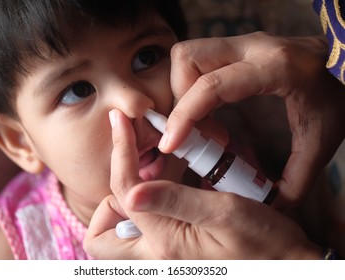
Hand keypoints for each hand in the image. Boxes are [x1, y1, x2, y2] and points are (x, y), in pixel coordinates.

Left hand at [83, 109, 321, 258]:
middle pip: (102, 232)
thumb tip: (131, 193)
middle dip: (110, 196)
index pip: (123, 191)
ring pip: (120, 229)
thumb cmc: (264, 241)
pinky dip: (149, 200)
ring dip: (129, 195)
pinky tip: (172, 181)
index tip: (120, 123)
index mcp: (164, 242)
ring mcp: (162, 256)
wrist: (286, 265)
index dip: (120, 152)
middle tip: (137, 166)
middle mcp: (155, 254)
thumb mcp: (225, 213)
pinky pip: (145, 226)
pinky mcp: (172, 251)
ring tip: (159, 167)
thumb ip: (176, 201)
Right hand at [161, 32, 344, 207]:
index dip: (183, 116)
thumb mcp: (321, 140)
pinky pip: (198, 62)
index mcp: (277, 67)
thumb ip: (295, 180)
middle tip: (192, 132)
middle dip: (179, 99)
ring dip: (182, 92)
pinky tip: (209, 114)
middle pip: (188, 60)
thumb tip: (268, 207)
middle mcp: (254, 47)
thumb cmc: (338, 96)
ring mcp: (244, 44)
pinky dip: (192, 88)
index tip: (171, 145)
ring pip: (188, 57)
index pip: (212, 86)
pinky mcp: (237, 48)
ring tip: (201, 123)